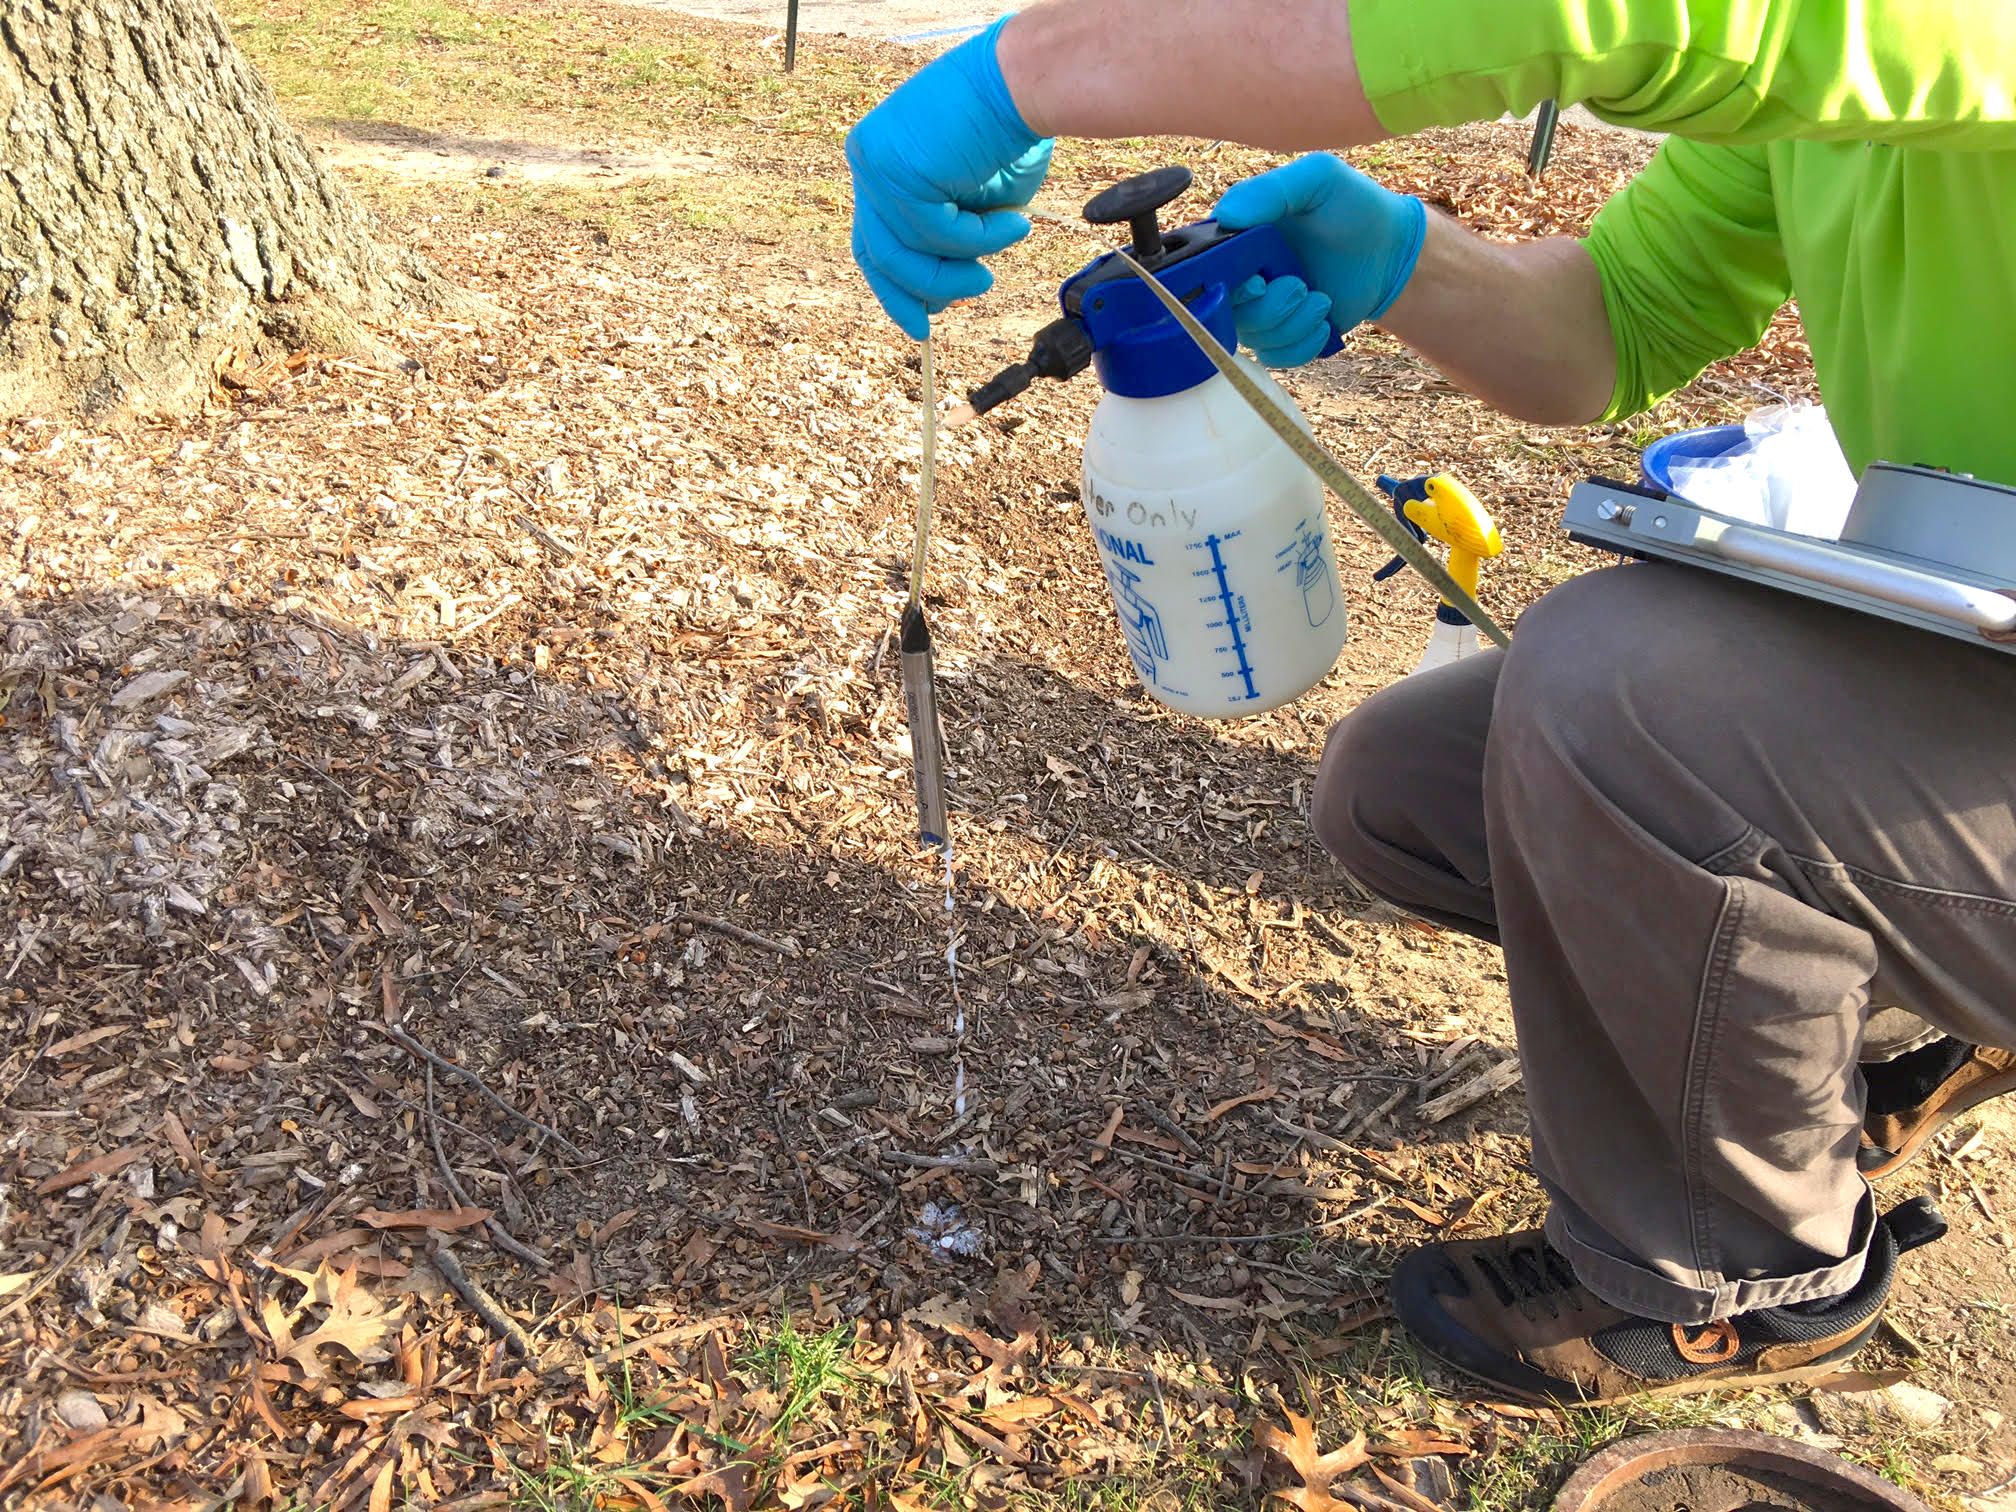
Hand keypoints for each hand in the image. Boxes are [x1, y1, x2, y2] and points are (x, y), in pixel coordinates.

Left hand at [846, 19, 1054, 338]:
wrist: (1028, 81)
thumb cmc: (1009, 132)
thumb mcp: (970, 204)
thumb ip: (948, 241)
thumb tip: (940, 294)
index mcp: (879, 164)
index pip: (872, 239)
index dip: (896, 287)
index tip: (922, 319)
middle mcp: (867, 160)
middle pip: (878, 254)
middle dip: (923, 289)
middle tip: (966, 298)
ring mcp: (876, 163)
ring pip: (906, 253)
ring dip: (957, 272)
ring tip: (993, 269)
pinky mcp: (898, 169)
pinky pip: (937, 234)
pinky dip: (981, 241)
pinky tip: (1014, 224)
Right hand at [1214, 153, 1425, 366]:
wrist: (1392, 250)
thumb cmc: (1354, 206)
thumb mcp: (1317, 178)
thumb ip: (1270, 189)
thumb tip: (1226, 215)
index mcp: (1237, 239)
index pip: (1203, 271)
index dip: (1225, 284)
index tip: (1258, 279)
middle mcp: (1241, 276)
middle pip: (1224, 312)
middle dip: (1268, 307)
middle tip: (1300, 286)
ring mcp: (1262, 309)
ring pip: (1253, 338)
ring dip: (1292, 324)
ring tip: (1321, 300)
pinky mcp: (1284, 335)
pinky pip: (1275, 357)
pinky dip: (1301, 344)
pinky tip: (1323, 320)